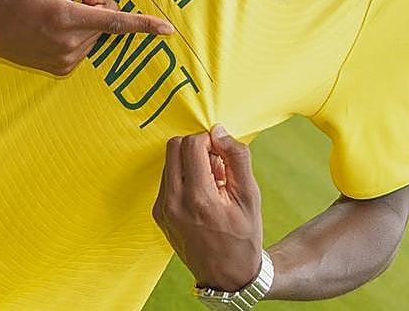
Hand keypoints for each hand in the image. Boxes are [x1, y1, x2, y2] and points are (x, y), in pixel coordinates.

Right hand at [0, 0, 173, 72]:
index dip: (144, 25)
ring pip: (96, 34)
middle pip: (105, 20)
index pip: (116, 22)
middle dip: (95, 4)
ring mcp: (66, 60)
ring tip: (57, 12)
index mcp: (67, 18)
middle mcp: (70, 43)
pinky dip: (76, 35)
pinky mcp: (62, 70)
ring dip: (85, 20)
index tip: (168, 29)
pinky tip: (52, 28)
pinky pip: (84, 47)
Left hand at [152, 124, 263, 290]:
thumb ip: (237, 157)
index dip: (210, 141)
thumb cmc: (244, 236)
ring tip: (212, 183)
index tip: (223, 156)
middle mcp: (174, 202)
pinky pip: (167, 179)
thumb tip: (219, 131)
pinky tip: (201, 195)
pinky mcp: (158, 214)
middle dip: (197, 147)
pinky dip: (183, 177)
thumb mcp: (250, 195)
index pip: (192, 144)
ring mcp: (162, 209)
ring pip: (169, 161)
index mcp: (198, 198)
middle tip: (217, 166)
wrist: (228, 276)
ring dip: (189, 162)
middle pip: (174, 146)